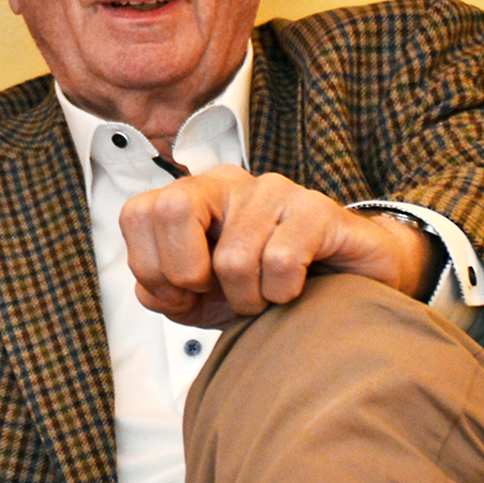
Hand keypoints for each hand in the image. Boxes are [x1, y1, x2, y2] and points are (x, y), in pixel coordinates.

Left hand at [119, 166, 433, 326]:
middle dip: (186, 273)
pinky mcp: (316, 209)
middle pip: (172, 208)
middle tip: (215, 294)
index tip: (179, 296)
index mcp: (195, 197)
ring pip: (232, 257)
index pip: (136, 213)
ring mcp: (274, 191)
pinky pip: (280, 261)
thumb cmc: (268, 285)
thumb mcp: (203, 299)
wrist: (347, 283)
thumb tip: (152, 289)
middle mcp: (230, 183)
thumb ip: (162, 291)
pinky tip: (294, 290)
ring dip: (247, 299)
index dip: (148, 266)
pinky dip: (282, 293)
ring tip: (265, 298)